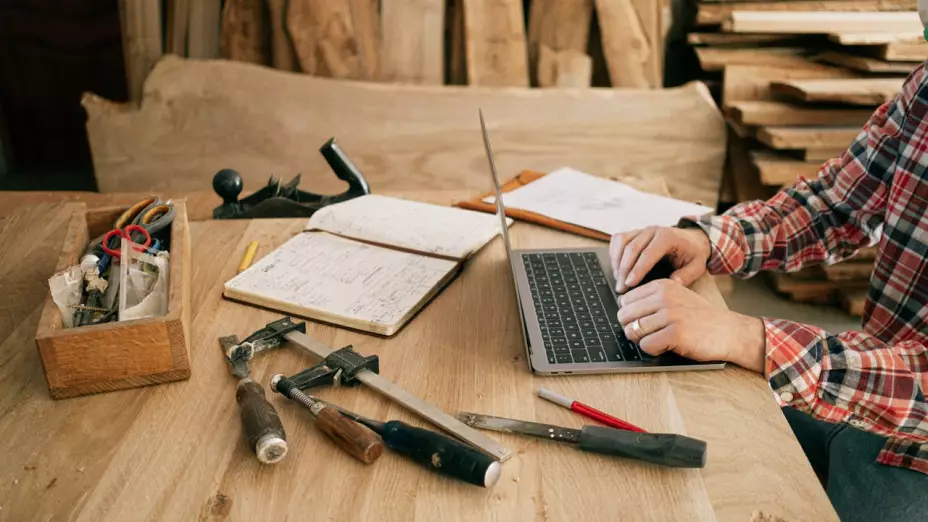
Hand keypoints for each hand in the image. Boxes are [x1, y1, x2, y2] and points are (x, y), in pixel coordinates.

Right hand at [609, 226, 710, 292]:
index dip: (637, 270)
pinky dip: (614, 253)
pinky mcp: (634, 232)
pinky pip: (618, 239)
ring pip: (622, 242)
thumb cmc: (692, 254)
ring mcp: (641, 230)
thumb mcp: (697, 265)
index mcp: (667, 236)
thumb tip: (672, 283)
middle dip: (624, 270)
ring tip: (618, 280)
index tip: (629, 284)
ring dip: (617, 262)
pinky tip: (617, 268)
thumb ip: (686, 275)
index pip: (648, 254)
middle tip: (620, 289)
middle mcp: (652, 230)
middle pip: (631, 248)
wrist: (691, 239)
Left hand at [617, 279, 765, 371]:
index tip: (646, 321)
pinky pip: (646, 345)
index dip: (631, 315)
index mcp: (662, 286)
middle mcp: (664, 297)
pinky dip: (653, 350)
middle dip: (633, 329)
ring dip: (643, 341)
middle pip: (624, 316)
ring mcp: (670, 315)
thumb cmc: (699, 318)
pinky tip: (667, 346)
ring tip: (661, 339)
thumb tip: (622, 311)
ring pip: (633, 331)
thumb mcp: (676, 298)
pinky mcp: (675, 334)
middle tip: (651, 334)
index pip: (625, 300)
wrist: (728, 331)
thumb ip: (651, 300)